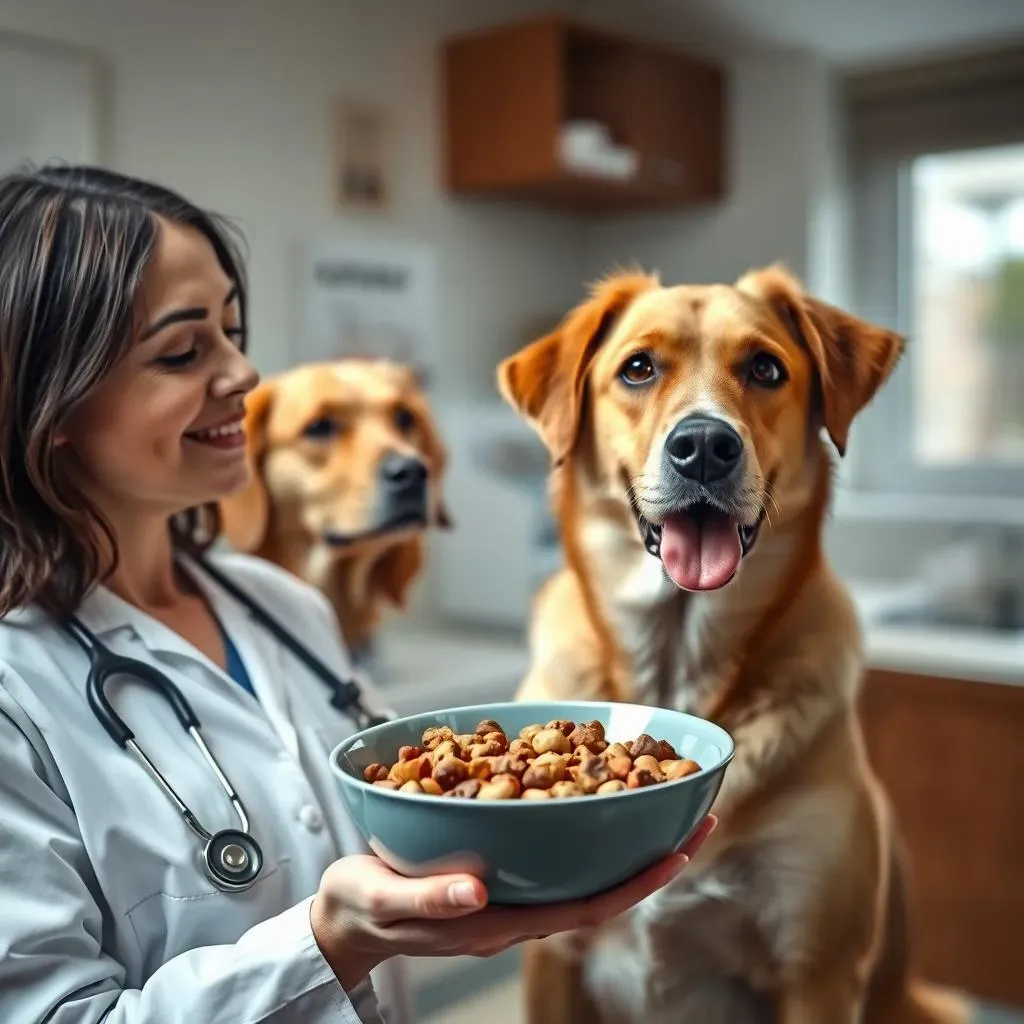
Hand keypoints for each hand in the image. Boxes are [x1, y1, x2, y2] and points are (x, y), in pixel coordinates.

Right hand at [310, 813, 716, 990]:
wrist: (346, 918)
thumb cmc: (363, 908)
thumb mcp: (386, 899)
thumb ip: (430, 896)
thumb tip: (479, 888)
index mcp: (499, 921)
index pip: (587, 908)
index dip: (638, 882)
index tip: (681, 851)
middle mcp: (517, 909)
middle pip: (601, 887)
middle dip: (654, 856)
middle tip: (699, 815)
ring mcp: (511, 893)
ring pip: (584, 870)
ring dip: (629, 839)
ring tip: (665, 799)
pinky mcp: (499, 873)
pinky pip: (557, 854)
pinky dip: (587, 827)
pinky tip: (595, 795)